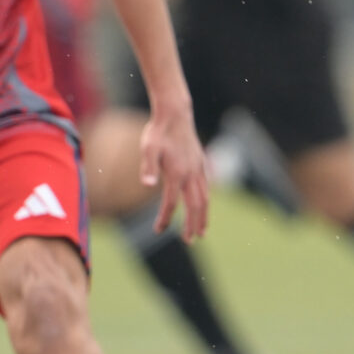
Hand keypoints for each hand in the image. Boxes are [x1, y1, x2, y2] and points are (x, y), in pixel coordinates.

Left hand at [141, 97, 208, 240]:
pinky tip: (203, 205)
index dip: (165, 218)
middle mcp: (191, 173)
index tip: (158, 230)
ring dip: (204, 216)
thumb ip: (148, 167)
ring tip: (202, 231)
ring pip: (205, 198)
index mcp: (177, 173)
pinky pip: (206, 187)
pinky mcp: (201, 163)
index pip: (172, 203)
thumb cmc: (158, 131)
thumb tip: (146, 185)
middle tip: (190, 241)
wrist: (175, 113)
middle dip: (193, 225)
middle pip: (195, 205)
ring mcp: (199, 168)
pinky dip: (206, 200)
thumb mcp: (148, 148)